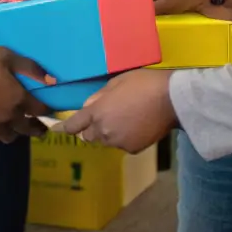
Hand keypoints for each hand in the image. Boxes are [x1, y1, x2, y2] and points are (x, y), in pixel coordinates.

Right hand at [0, 47, 52, 142]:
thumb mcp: (5, 56)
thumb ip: (30, 67)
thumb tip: (52, 80)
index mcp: (19, 100)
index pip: (42, 110)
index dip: (48, 110)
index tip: (50, 110)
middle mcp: (9, 118)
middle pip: (29, 130)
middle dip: (36, 128)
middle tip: (39, 127)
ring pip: (10, 137)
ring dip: (14, 131)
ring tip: (13, 126)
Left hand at [61, 70, 176, 152]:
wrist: (172, 99)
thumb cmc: (144, 84)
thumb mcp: (117, 82)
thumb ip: (99, 96)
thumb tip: (89, 106)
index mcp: (97, 113)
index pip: (73, 126)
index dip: (66, 127)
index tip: (60, 128)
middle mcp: (104, 131)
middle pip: (88, 136)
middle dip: (92, 128)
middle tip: (107, 115)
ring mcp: (118, 142)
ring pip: (106, 141)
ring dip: (109, 133)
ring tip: (126, 119)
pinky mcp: (133, 149)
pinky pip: (122, 145)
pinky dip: (125, 138)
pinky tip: (137, 126)